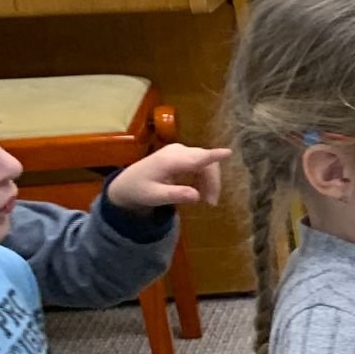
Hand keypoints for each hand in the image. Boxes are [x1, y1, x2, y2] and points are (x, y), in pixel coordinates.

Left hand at [105, 143, 229, 213]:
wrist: (127, 183)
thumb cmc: (140, 190)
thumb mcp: (154, 197)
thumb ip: (175, 195)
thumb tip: (197, 196)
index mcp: (169, 161)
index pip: (195, 157)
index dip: (213, 155)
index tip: (228, 152)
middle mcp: (177, 151)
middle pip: (205, 162)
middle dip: (213, 182)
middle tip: (211, 203)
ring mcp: (180, 150)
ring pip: (206, 162)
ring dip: (210, 181)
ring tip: (206, 200)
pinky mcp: (182, 153)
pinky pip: (201, 162)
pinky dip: (204, 177)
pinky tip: (199, 190)